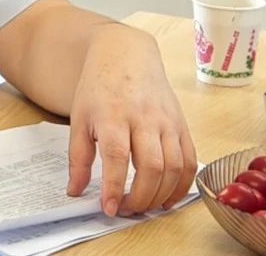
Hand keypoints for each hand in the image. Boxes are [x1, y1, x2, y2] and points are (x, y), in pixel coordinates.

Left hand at [67, 25, 196, 216]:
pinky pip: (190, 160)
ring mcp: (167, 120)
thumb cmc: (99, 87)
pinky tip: (167, 197)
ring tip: (145, 207)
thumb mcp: (79, 118)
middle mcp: (144, 117)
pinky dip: (182, 185)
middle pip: (151, 166)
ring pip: (174, 166)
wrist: (125, 54)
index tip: (109, 208)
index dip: (114, 186)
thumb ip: (78, 157)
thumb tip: (75, 191)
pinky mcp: (181, 124)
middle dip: (140, 197)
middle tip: (126, 210)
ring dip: (161, 195)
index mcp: (113, 114)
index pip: (117, 156)